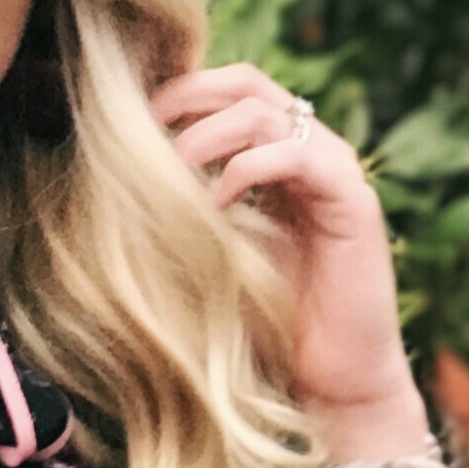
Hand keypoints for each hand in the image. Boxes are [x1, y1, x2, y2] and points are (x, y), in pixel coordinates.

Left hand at [151, 62, 424, 442]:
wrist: (334, 385)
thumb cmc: (270, 329)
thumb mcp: (211, 257)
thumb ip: (183, 212)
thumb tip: (115, 183)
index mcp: (277, 156)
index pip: (229, 90)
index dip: (179, 92)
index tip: (128, 121)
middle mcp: (310, 152)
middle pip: (247, 82)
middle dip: (187, 96)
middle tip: (140, 127)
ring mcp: (335, 171)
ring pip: (266, 111)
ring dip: (208, 134)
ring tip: (171, 170)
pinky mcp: (353, 201)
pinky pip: (297, 156)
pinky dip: (249, 168)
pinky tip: (216, 204)